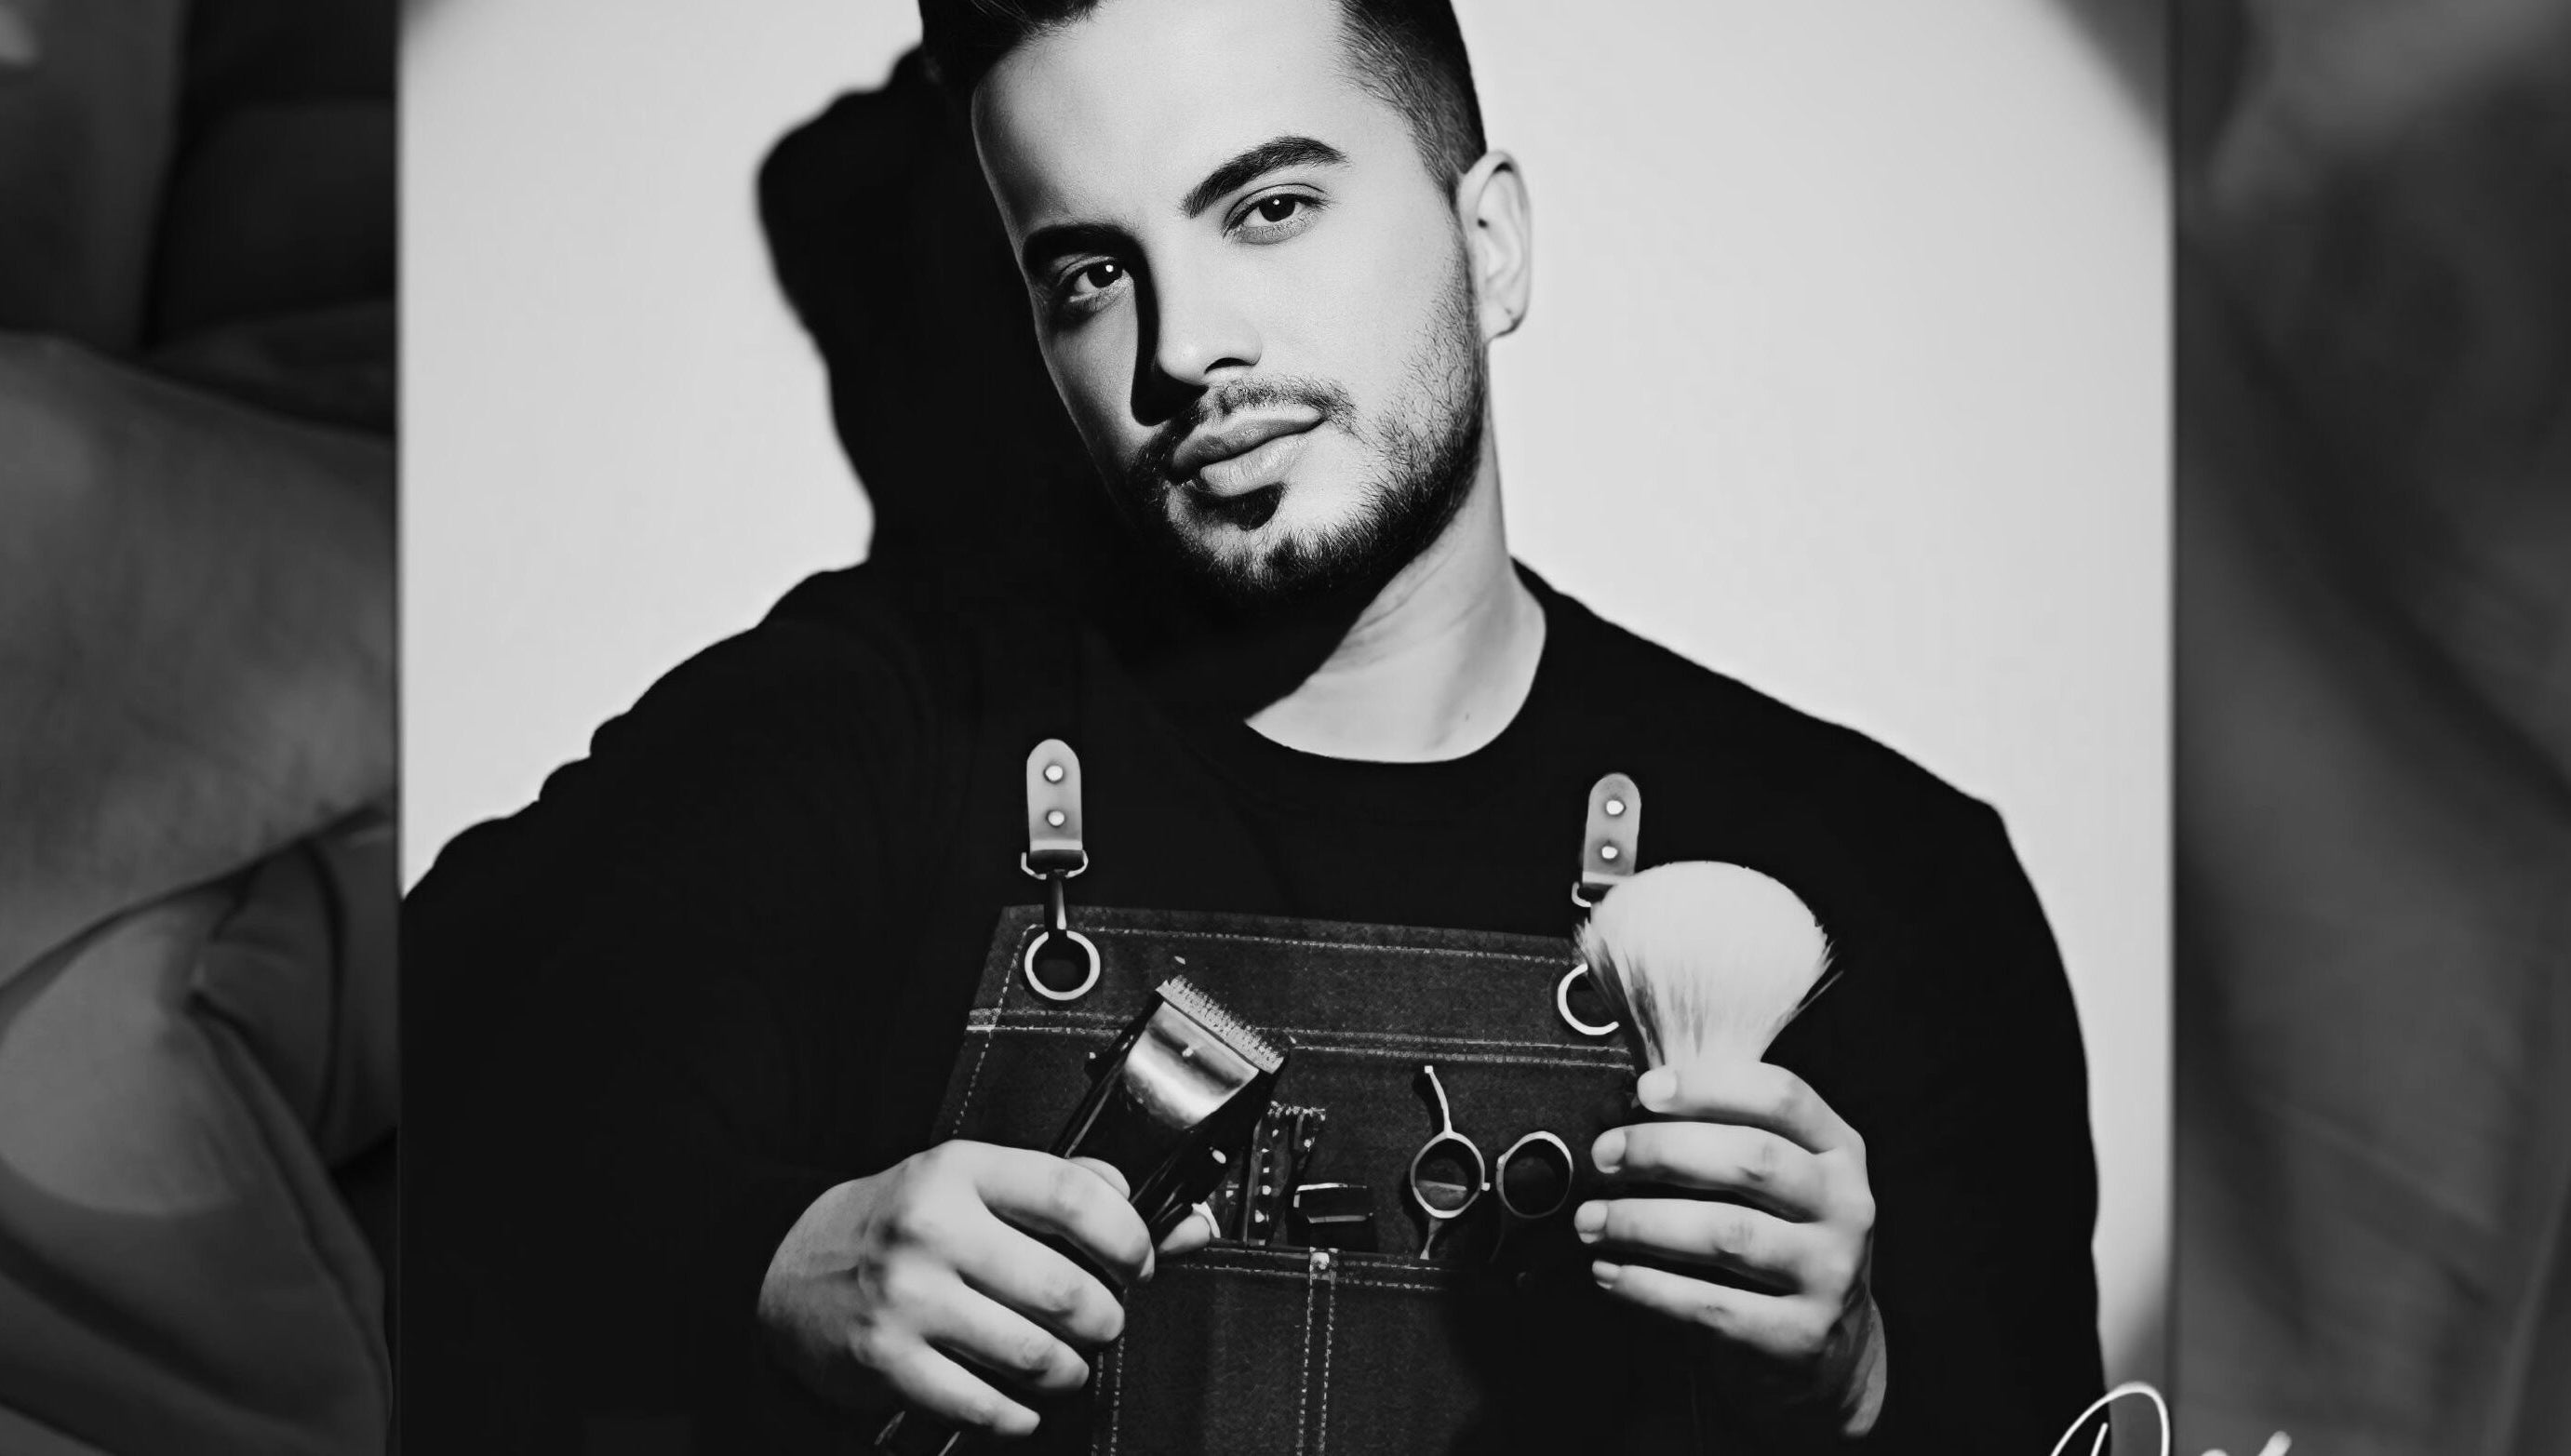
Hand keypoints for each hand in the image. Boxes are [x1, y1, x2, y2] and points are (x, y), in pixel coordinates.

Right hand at [756, 1141, 1211, 1438]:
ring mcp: (909, 1299)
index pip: (1072, 1195)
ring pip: (1034, 1354)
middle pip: (1064, 1289)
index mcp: (961, 1171)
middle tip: (1103, 1322)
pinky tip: (1022, 1399)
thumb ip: (1061, 1187)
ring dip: (1071, 1370)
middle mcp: (933, 1229)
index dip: (1127, 1236)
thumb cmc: (898, 1223)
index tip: (1139, 1261)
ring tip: (1067, 1362)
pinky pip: (986, 1404)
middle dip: (1105, 1319)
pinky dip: (1021, 1412)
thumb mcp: (971, 1180)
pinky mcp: (890, 1361)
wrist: (790, 1266)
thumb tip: (1161, 1216)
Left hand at [1579, 1063, 1886, 1434]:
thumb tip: (1625, 1107)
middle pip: (1752, 1159)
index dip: (1710, 1087)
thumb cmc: (1776, 1239)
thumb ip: (1721, 1136)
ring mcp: (1831, 1273)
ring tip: (1591, 1220)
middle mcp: (1848, 1207)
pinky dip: (1648, 1286)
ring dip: (1643, 1222)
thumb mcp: (1776, 1181)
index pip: (1782, 1097)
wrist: (1828, 1348)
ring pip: (1727, 1233)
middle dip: (1663, 1151)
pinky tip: (1609, 1272)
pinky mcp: (1801, 1335)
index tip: (1643, 1090)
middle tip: (1603, 1156)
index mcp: (1840, 1151)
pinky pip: (1712, 1305)